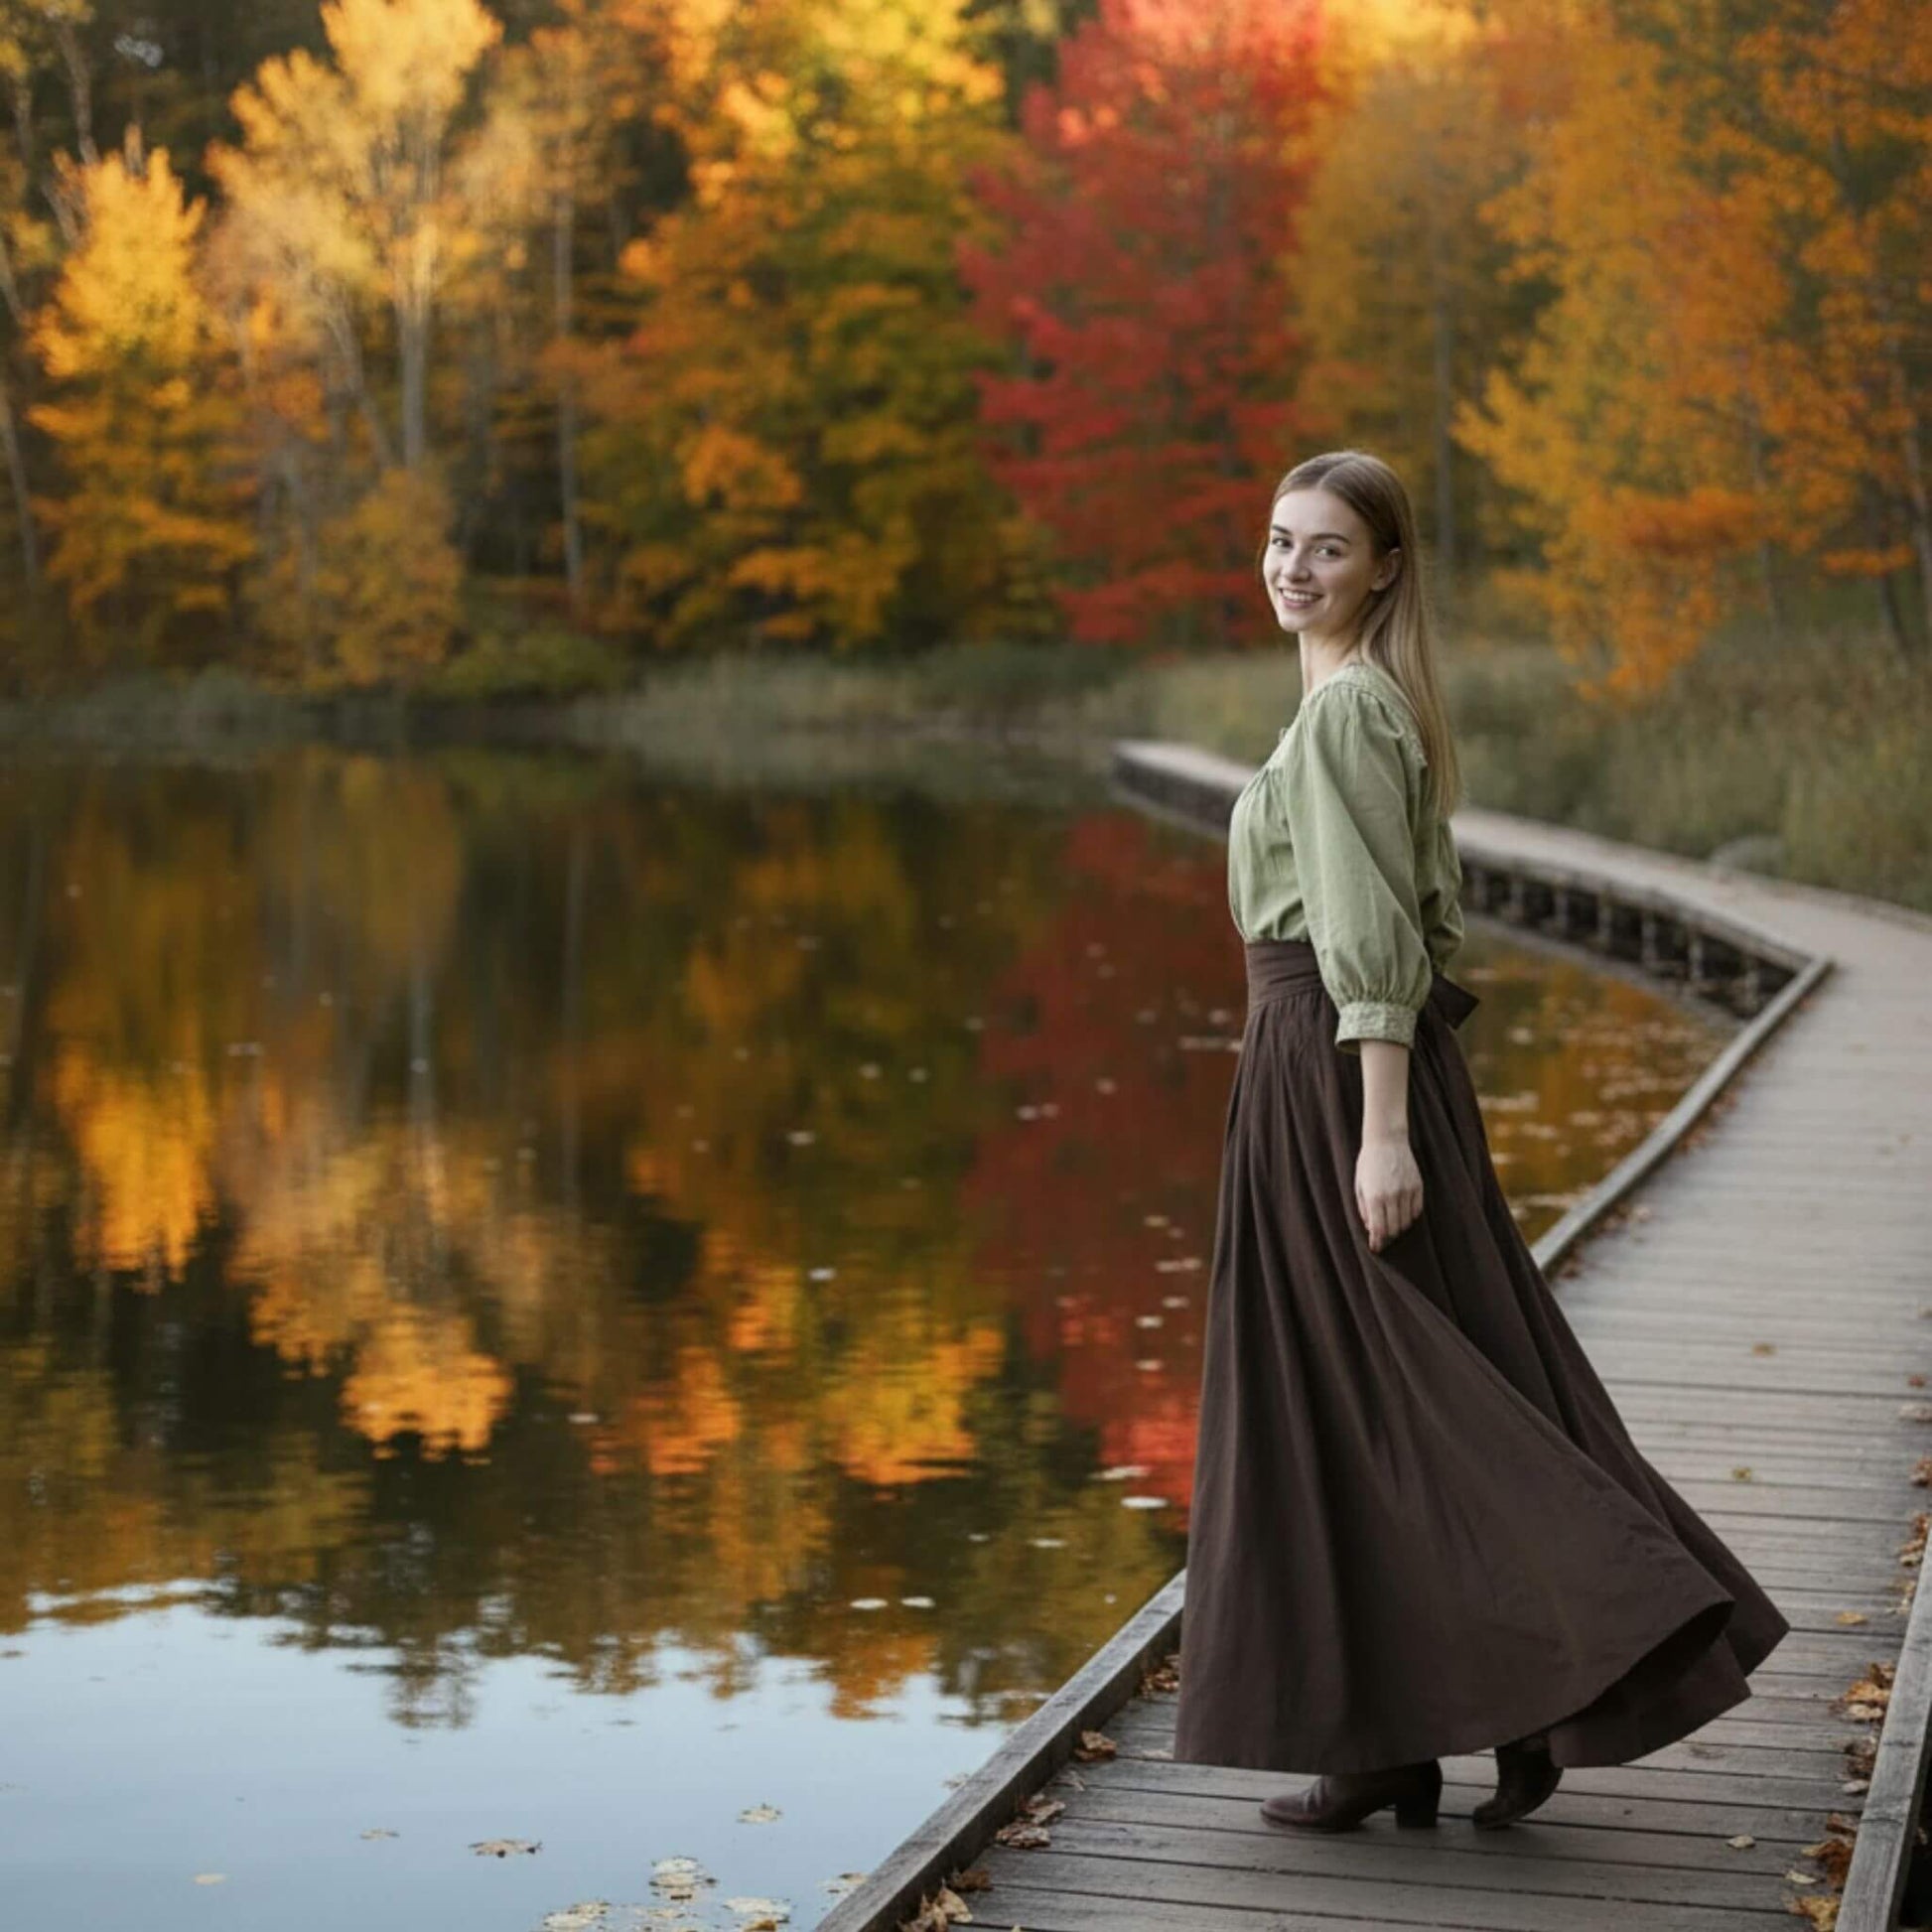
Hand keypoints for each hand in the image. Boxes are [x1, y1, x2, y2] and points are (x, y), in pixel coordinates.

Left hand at [1356, 1135, 1422, 1252]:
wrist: (1386, 1140)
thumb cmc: (1368, 1163)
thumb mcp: (1359, 1185)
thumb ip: (1364, 1208)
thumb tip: (1370, 1228)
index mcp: (1374, 1197)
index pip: (1379, 1229)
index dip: (1377, 1242)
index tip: (1376, 1248)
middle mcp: (1392, 1196)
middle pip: (1394, 1229)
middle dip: (1388, 1237)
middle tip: (1383, 1238)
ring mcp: (1407, 1191)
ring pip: (1406, 1222)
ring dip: (1399, 1227)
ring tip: (1392, 1224)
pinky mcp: (1418, 1186)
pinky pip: (1416, 1211)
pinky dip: (1409, 1216)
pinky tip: (1403, 1213)